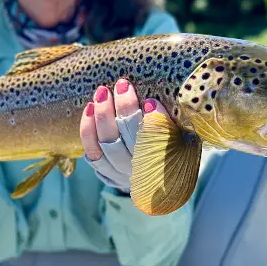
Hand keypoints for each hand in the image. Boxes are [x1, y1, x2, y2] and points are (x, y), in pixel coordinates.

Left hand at [80, 79, 170, 193]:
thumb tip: (153, 104)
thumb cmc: (168, 150)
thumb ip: (169, 125)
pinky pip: (92, 151)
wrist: (153, 179)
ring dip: (103, 115)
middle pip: (131, 138)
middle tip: (122, 85)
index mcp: (164, 161)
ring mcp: (121, 171)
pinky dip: (88, 130)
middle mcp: (141, 169)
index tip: (150, 101)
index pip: (159, 141)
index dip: (154, 122)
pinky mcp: (105, 171)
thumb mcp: (178, 140)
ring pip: (108, 143)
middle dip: (125, 109)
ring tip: (102, 92)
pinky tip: (89, 108)